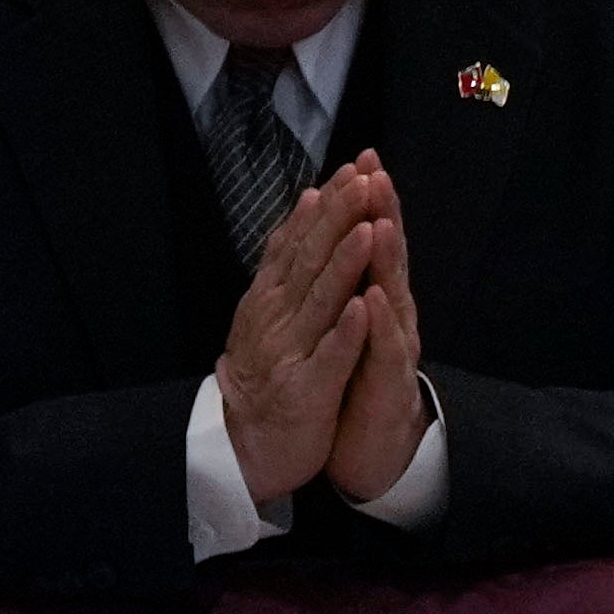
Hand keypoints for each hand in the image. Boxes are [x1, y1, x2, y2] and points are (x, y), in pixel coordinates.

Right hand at [210, 145, 382, 499]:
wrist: (246, 444)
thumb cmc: (269, 372)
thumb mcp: (273, 311)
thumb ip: (291, 260)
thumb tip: (310, 202)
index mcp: (271, 297)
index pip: (301, 241)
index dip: (327, 206)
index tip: (355, 169)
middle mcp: (274, 317)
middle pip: (310, 260)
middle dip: (339, 219)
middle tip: (364, 180)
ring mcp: (287, 352)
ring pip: (319, 301)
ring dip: (343, 264)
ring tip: (367, 229)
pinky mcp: (304, 389)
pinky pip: (328, 357)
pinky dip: (344, 331)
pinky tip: (362, 306)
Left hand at [323, 178, 430, 506]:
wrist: (376, 446)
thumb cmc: (362, 381)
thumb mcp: (353, 325)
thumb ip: (355, 282)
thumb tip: (348, 235)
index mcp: (377, 299)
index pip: (374, 243)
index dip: (370, 202)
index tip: (363, 160)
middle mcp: (393, 316)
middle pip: (390, 259)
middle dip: (384, 215)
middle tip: (378, 174)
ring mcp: (395, 348)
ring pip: (393, 297)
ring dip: (389, 260)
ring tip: (380, 223)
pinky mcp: (389, 383)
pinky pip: (385, 349)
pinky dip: (379, 323)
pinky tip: (374, 298)